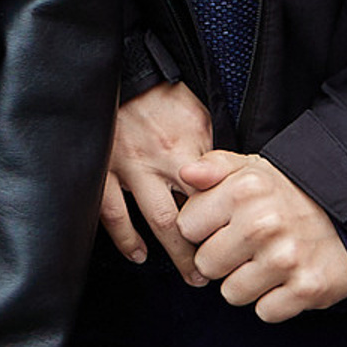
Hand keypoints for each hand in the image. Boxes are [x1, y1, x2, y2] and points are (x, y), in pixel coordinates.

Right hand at [100, 81, 215, 275]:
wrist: (117, 72)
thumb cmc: (159, 91)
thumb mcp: (197, 110)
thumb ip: (211, 145)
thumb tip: (233, 178)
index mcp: (191, 141)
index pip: (218, 190)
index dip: (232, 219)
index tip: (243, 241)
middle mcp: (165, 157)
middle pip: (195, 213)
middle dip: (209, 247)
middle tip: (220, 272)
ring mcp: (132, 166)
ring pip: (161, 221)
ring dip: (178, 253)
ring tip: (192, 275)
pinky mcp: (103, 170)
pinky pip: (114, 214)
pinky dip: (127, 239)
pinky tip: (139, 255)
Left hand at [175, 153, 346, 322]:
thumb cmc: (286, 195)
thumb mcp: (250, 168)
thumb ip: (213, 166)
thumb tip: (185, 173)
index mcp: (244, 190)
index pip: (186, 227)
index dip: (202, 228)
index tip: (223, 224)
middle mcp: (263, 223)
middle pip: (205, 265)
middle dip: (221, 259)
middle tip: (246, 246)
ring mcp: (286, 258)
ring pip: (231, 293)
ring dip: (246, 283)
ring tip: (266, 261)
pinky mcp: (306, 288)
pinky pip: (265, 311)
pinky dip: (274, 301)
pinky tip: (285, 279)